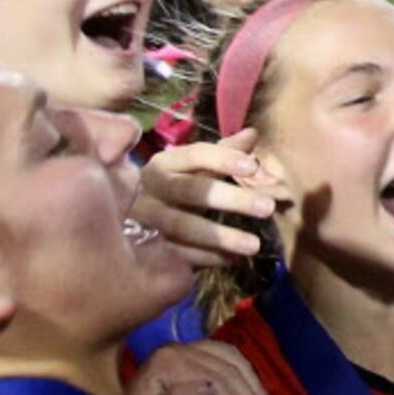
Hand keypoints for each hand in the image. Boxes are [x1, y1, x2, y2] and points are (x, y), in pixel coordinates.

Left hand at [125, 339, 272, 394]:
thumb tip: (209, 387)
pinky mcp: (186, 353)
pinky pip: (223, 351)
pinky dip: (242, 366)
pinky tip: (252, 383)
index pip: (215, 380)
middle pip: (225, 370)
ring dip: (250, 381)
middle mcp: (176, 349)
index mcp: (166, 363)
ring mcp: (182, 348)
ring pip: (229, 357)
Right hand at [130, 131, 277, 266]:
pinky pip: (175, 253)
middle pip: (191, 190)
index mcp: (165, 163)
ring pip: (181, 225)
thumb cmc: (172, 185)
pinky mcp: (143, 246)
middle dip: (231, 199)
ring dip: (219, 236)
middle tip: (268, 207)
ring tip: (254, 245)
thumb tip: (252, 134)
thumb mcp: (194, 166)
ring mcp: (144, 218)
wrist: (125, 214)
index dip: (224, 159)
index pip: (195, 155)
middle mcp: (151, 187)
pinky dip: (204, 257)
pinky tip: (231, 259)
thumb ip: (224, 151)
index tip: (254, 167)